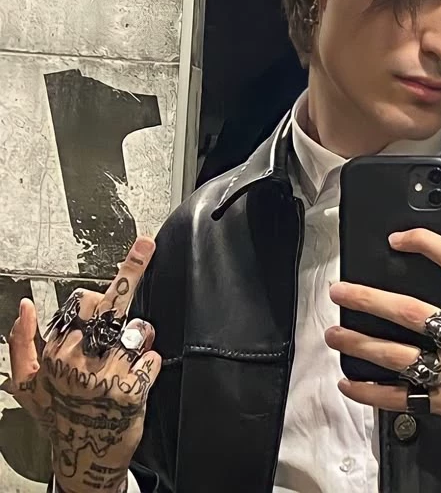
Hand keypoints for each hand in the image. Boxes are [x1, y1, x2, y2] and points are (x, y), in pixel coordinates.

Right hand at [8, 237, 159, 492]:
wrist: (86, 458)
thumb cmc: (58, 414)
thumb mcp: (28, 384)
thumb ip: (22, 342)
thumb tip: (25, 305)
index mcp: (56, 353)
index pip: (86, 300)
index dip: (110, 285)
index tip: (144, 245)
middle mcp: (79, 361)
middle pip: (117, 305)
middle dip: (131, 293)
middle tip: (143, 260)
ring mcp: (106, 376)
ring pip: (142, 329)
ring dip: (143, 339)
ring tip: (128, 360)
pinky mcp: (132, 391)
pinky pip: (155, 358)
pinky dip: (151, 367)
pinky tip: (136, 382)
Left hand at [325, 229, 440, 483]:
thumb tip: (409, 282)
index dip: (426, 244)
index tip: (396, 239)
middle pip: (412, 313)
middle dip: (370, 301)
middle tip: (341, 292)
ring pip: (399, 356)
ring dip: (360, 345)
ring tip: (335, 335)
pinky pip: (400, 398)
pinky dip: (369, 391)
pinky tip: (348, 383)